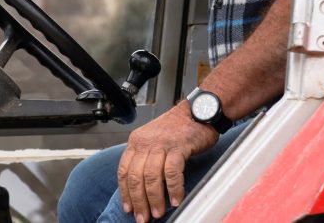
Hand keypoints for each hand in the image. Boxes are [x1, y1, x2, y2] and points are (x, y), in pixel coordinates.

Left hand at [117, 102, 217, 221]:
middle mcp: (146, 142)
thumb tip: (142, 187)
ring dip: (154, 199)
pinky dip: (174, 189)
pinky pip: (172, 172)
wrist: (200, 111)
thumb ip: (146, 157)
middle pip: (136, 177)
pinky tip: (176, 199)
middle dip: (139, 201)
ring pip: (151, 177)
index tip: (129, 208)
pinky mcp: (179, 146)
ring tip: (158, 212)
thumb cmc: (179, 127)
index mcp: (137, 141)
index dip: (125, 192)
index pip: (124, 171)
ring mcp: (162, 144)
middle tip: (143, 217)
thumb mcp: (154, 139)